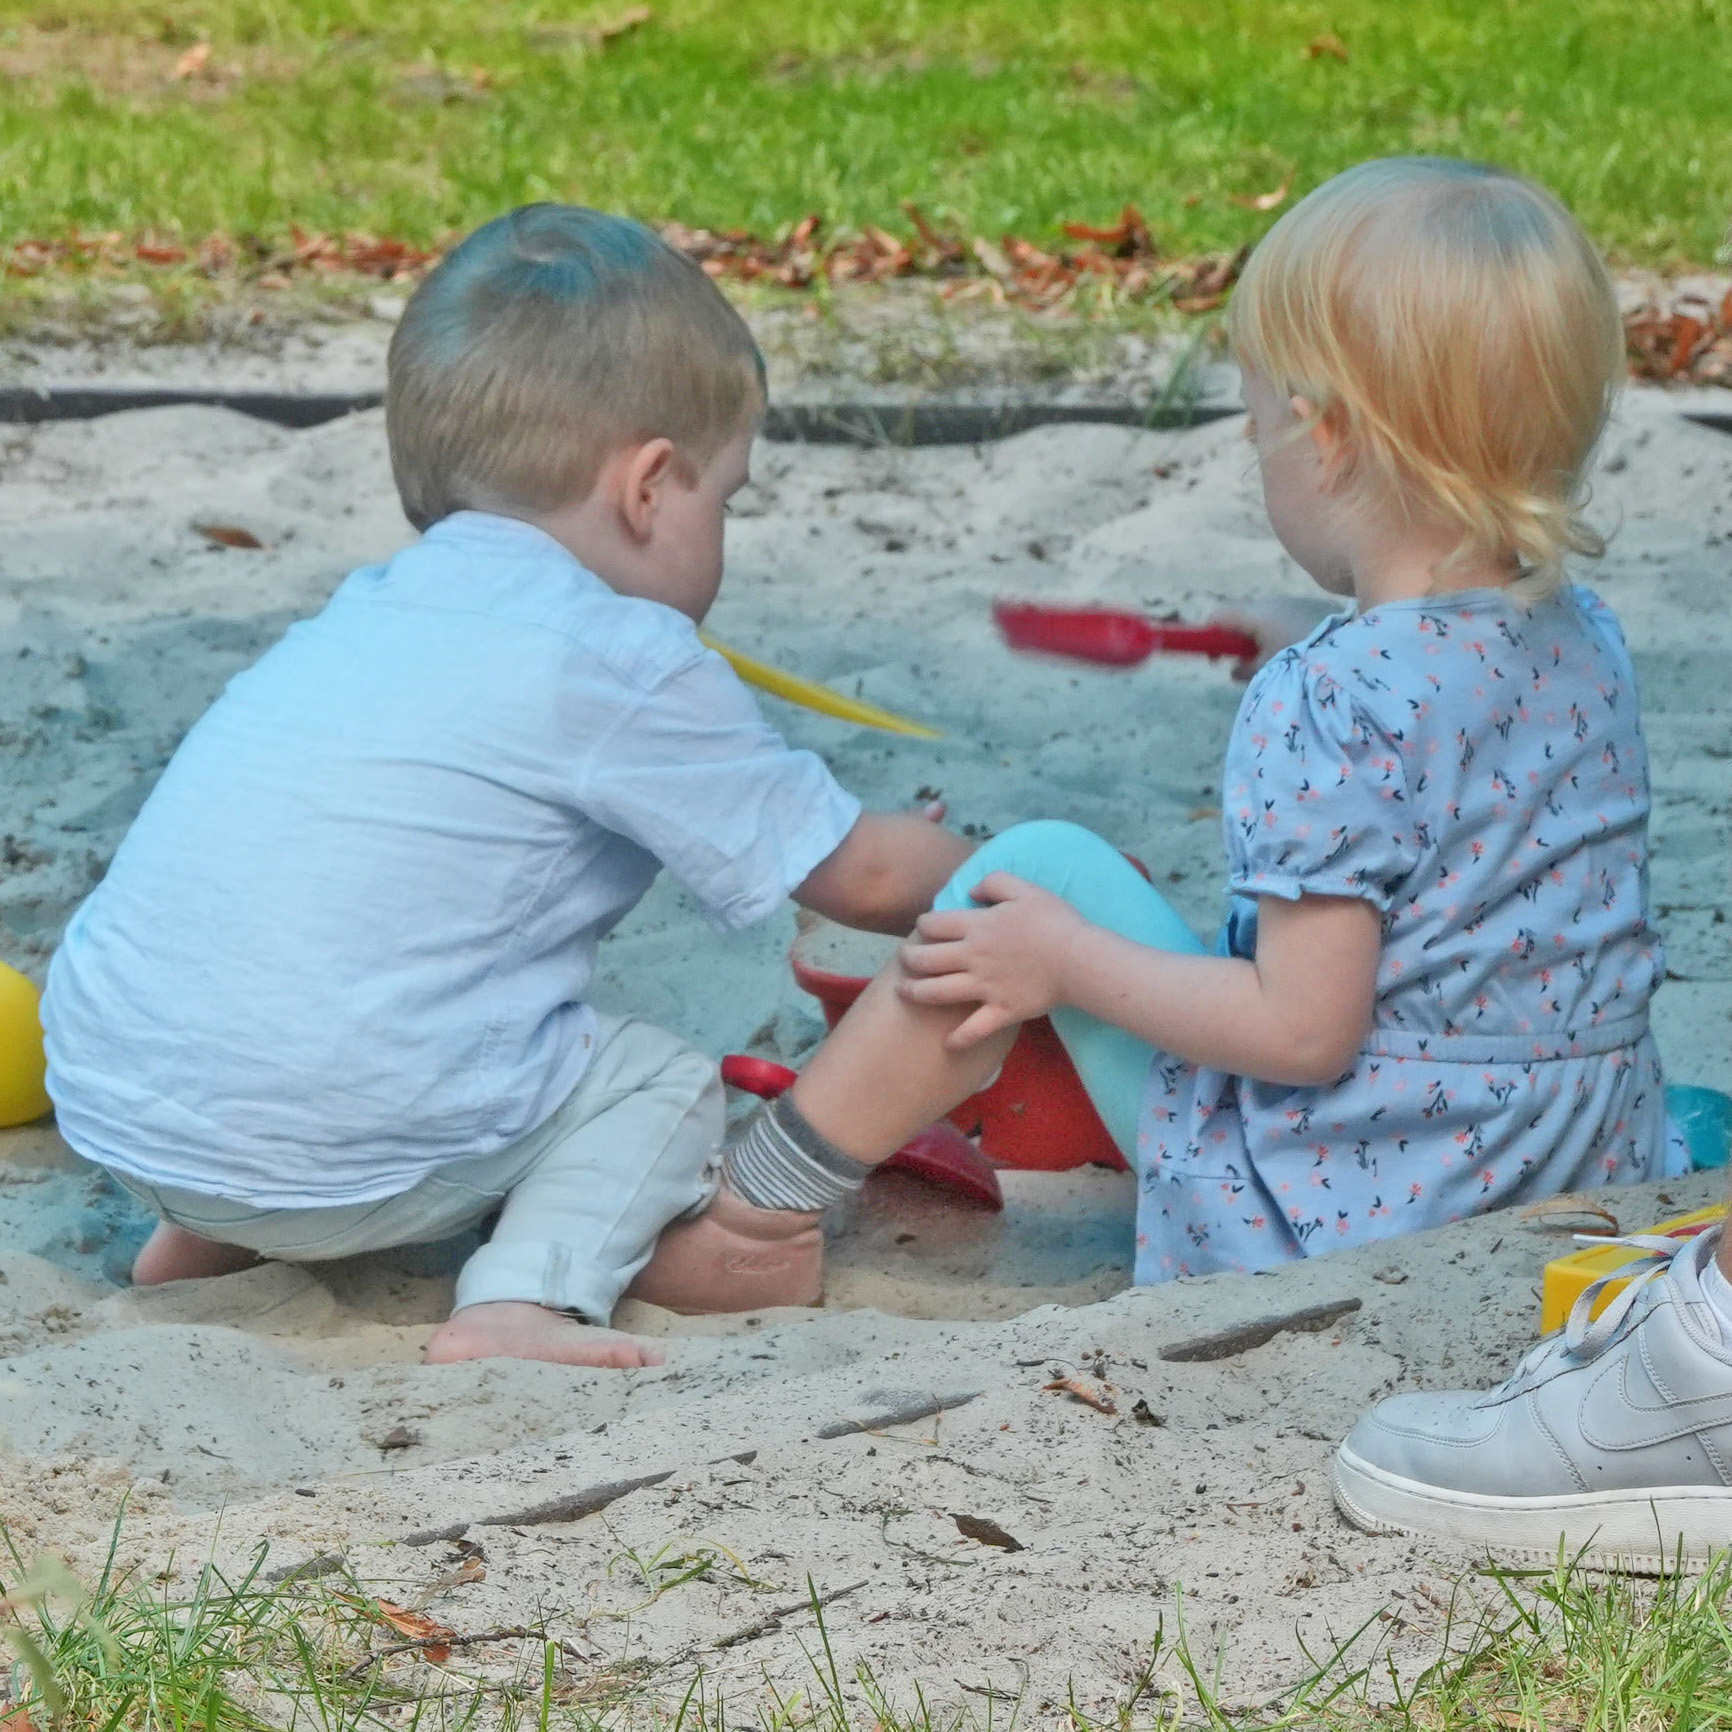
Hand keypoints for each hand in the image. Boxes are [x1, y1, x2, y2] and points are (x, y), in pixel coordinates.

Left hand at [897, 872, 1085, 1047]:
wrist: (1079, 960)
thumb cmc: (1054, 922)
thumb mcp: (1025, 889)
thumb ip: (993, 882)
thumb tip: (970, 890)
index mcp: (977, 927)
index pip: (934, 924)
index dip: (922, 924)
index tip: (922, 927)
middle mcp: (973, 957)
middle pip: (926, 959)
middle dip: (908, 958)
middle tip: (904, 958)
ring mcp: (984, 987)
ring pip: (937, 993)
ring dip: (915, 992)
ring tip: (903, 991)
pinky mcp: (1001, 1011)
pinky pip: (973, 1030)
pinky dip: (958, 1039)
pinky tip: (947, 1043)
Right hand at [1206, 596, 1337, 681]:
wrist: (1349, 651)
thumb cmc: (1302, 661)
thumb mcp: (1267, 670)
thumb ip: (1244, 669)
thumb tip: (1233, 670)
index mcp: (1257, 615)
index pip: (1218, 617)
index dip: (1208, 636)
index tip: (1213, 658)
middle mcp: (1271, 603)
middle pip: (1239, 618)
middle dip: (1235, 642)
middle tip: (1240, 666)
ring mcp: (1289, 604)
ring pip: (1260, 620)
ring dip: (1257, 640)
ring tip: (1268, 663)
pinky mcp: (1306, 610)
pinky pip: (1279, 621)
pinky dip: (1275, 636)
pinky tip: (1289, 654)